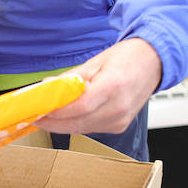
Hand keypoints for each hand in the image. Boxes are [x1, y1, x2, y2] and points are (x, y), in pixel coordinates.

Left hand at [37, 38, 162, 135]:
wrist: (154, 63)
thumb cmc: (127, 58)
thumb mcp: (96, 61)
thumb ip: (71, 79)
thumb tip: (48, 88)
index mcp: (114, 86)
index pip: (79, 106)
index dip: (56, 111)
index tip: (37, 110)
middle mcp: (119, 108)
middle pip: (78, 122)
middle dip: (52, 121)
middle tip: (33, 115)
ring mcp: (120, 120)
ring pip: (82, 128)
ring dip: (61, 124)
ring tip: (43, 115)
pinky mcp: (119, 126)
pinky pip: (90, 128)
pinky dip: (74, 123)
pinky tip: (64, 116)